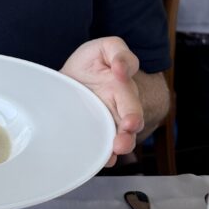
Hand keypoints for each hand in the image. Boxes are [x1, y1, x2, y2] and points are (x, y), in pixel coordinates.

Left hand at [61, 36, 143, 166]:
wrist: (75, 76)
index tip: (130, 123)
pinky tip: (100, 160)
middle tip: (121, 144)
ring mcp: (106, 123)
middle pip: (128, 129)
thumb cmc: (93, 62)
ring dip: (115, 150)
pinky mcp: (92, 132)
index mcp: (122, 89)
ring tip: (111, 155)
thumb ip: (118, 52)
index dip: (132, 114)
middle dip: (126, 138)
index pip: (132, 103)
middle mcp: (118, 110)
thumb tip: (122, 69)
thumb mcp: (106, 48)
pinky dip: (101, 156)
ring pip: (118, 141)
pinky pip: (100, 148)